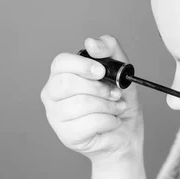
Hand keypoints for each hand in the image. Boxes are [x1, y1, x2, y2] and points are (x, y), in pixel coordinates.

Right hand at [41, 35, 143, 163]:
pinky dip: (109, 121)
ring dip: (108, 105)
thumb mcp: (120, 70)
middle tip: (115, 93)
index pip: (60, 62)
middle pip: (66, 84)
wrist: (126, 132)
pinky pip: (89, 123)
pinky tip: (112, 121)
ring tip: (117, 107)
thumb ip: (109, 49)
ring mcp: (56, 116)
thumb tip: (91, 42)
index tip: (101, 71)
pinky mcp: (67, 135)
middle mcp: (52, 94)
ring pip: (80, 104)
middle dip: (98, 88)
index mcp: (62, 74)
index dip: (81, 65)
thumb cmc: (119, 100)